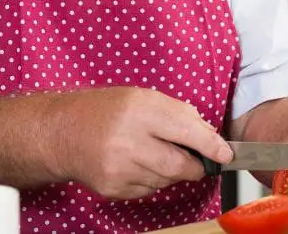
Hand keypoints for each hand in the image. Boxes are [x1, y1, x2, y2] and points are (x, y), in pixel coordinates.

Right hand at [44, 87, 232, 199]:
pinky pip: (149, 190)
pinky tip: (138, 164)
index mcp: (140, 111)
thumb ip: (178, 113)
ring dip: (172, 171)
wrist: (63, 133)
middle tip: (196, 160)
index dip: (210, 145)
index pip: (186, 131)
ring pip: (166, 180)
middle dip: (195, 165)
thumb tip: (208, 136)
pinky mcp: (113, 188)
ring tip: (155, 153)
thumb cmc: (106, 111)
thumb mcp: (143, 98)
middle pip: (179, 165)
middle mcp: (129, 141)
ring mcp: (119, 168)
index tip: (225, 153)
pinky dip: (153, 180)